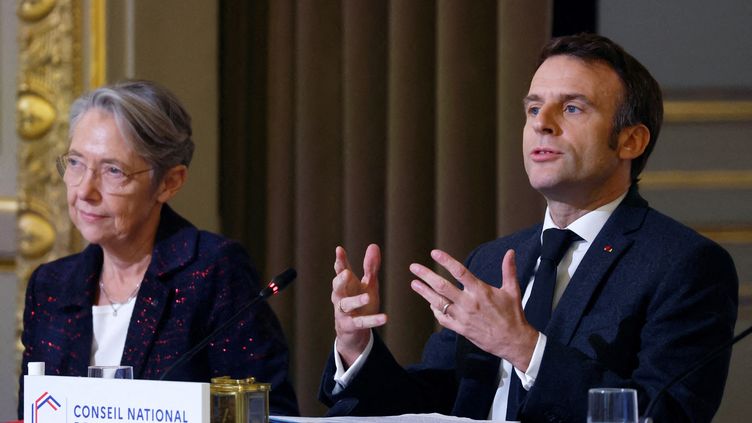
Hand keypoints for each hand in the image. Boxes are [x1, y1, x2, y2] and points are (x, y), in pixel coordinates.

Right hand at [332, 243, 386, 366]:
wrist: (354, 332)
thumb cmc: (360, 304)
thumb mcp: (368, 284)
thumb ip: (370, 267)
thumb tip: (373, 245)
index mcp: (346, 285)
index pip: (341, 270)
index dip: (340, 261)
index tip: (339, 250)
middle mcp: (341, 297)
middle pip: (337, 287)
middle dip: (341, 280)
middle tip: (346, 273)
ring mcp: (344, 312)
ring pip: (346, 305)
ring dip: (356, 301)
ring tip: (367, 297)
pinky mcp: (350, 326)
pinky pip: (361, 322)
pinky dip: (373, 320)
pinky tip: (384, 318)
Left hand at [409, 249, 538, 370]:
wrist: (513, 341)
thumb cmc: (513, 315)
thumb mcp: (512, 290)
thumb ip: (509, 270)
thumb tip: (510, 252)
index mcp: (481, 291)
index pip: (460, 272)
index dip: (446, 261)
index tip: (434, 253)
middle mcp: (469, 303)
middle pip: (442, 287)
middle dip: (426, 275)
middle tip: (414, 267)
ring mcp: (463, 317)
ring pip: (439, 303)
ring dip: (425, 292)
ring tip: (414, 283)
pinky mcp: (461, 329)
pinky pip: (443, 318)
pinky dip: (435, 310)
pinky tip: (430, 304)